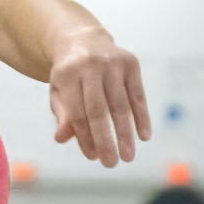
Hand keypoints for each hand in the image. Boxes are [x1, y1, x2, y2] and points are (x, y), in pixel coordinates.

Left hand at [48, 31, 150, 167]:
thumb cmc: (70, 74)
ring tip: (128, 156)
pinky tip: (144, 136)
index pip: (77, 112)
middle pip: (99, 110)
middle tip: (111, 163)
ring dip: (126, 133)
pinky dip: (142, 117)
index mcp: (67, 74)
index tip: (93, 156)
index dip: (85, 136)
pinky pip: (138, 94)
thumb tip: (62, 138)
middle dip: (105, 139)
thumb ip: (62, 115)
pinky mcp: (130, 63)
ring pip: (120, 104)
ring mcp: (112, 62)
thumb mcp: (59, 92)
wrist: (83, 39)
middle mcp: (90, 65)